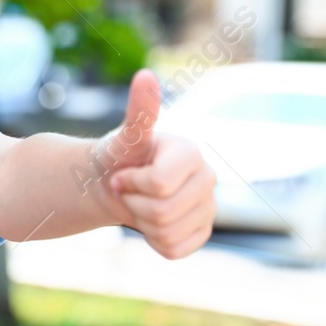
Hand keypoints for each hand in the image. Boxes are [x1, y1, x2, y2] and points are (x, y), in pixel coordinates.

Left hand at [92, 69, 216, 259]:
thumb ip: (138, 112)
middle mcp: (208, 178)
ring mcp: (209, 207)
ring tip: (140, 203)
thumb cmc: (119, 157)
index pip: (158, 184)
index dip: (131, 184)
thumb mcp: (123, 136)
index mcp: (191, 152)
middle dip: (134, 204)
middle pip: (162, 212)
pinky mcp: (203, 232)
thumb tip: (145, 75)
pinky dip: (154, 241)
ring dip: (141, 223)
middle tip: (129, 190)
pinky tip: (151, 222)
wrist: (116, 184)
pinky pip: (174, 250)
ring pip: (167, 234)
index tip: (124, 174)